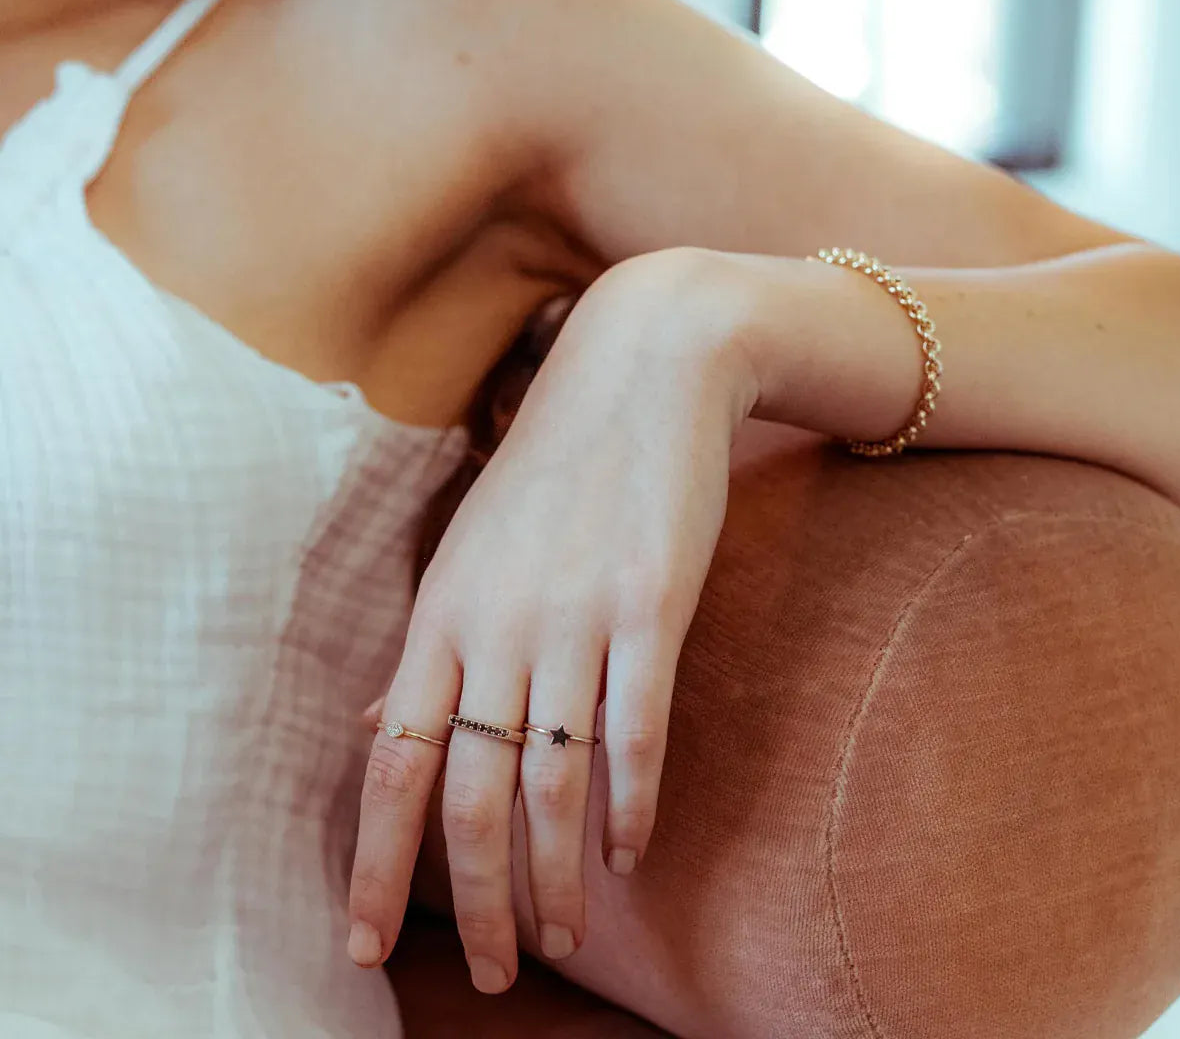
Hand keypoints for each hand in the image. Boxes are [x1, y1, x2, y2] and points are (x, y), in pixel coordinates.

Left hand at [346, 248, 756, 990]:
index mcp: (442, 613)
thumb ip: (430, 644)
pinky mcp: (652, 607)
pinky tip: (628, 853)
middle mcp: (497, 625)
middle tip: (489, 973)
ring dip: (552, 877)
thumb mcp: (470, 550)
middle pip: (472, 796)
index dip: (375, 861)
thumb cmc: (554, 468)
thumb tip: (381, 724)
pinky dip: (630, 804)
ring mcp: (576, 617)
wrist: (643, 370)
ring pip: (551, 781)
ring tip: (557, 937)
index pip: (393, 763)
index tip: (362, 944)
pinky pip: (635, 731)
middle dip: (471, 900)